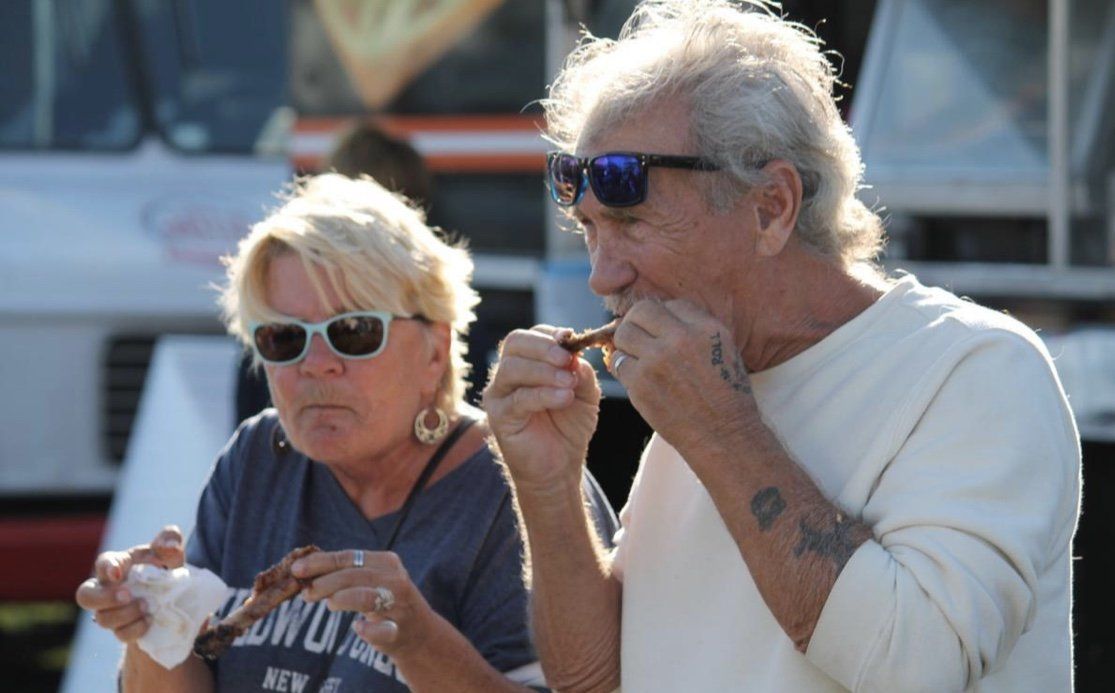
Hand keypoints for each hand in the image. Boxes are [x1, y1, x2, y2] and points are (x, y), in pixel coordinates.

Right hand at [74, 525, 184, 642]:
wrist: (176, 598)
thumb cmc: (166, 568)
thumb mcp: (171, 552)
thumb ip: (170, 539)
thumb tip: (167, 546)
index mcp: (118, 564)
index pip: (103, 563)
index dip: (107, 568)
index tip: (117, 574)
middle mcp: (108, 588)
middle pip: (85, 596)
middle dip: (103, 598)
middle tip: (127, 595)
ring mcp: (112, 610)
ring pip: (102, 618)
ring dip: (125, 614)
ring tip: (146, 606)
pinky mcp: (122, 628)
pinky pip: (120, 634)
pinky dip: (136, 628)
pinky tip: (149, 620)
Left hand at [293, 549, 430, 656]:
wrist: (419, 634)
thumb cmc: (386, 602)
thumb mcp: (371, 581)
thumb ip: (344, 574)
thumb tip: (303, 571)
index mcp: (387, 562)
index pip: (349, 557)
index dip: (320, 562)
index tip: (297, 569)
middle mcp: (396, 580)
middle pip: (354, 576)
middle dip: (324, 583)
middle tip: (305, 593)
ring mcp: (399, 606)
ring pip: (366, 597)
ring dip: (341, 599)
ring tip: (328, 604)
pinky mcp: (399, 632)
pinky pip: (381, 630)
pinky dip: (368, 630)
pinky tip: (358, 628)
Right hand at [482, 325, 600, 488]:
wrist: (559, 466)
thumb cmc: (569, 427)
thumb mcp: (585, 394)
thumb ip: (582, 373)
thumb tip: (577, 356)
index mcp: (526, 362)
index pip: (529, 336)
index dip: (549, 334)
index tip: (571, 338)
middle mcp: (508, 374)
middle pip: (514, 344)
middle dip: (543, 347)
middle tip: (567, 358)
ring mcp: (499, 394)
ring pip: (512, 368)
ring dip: (544, 372)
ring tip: (569, 383)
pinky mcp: (498, 417)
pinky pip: (517, 398)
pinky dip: (543, 394)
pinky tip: (564, 398)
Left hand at [610, 300, 759, 455]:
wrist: (723, 435)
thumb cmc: (726, 395)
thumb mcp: (724, 349)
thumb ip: (696, 328)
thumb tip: (663, 314)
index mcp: (706, 328)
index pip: (669, 304)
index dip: (661, 316)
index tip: (660, 330)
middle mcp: (681, 339)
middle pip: (640, 312)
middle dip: (637, 323)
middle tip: (640, 338)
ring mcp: (657, 361)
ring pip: (623, 335)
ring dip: (626, 344)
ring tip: (638, 357)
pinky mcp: (640, 384)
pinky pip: (618, 363)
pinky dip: (624, 368)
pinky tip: (637, 378)